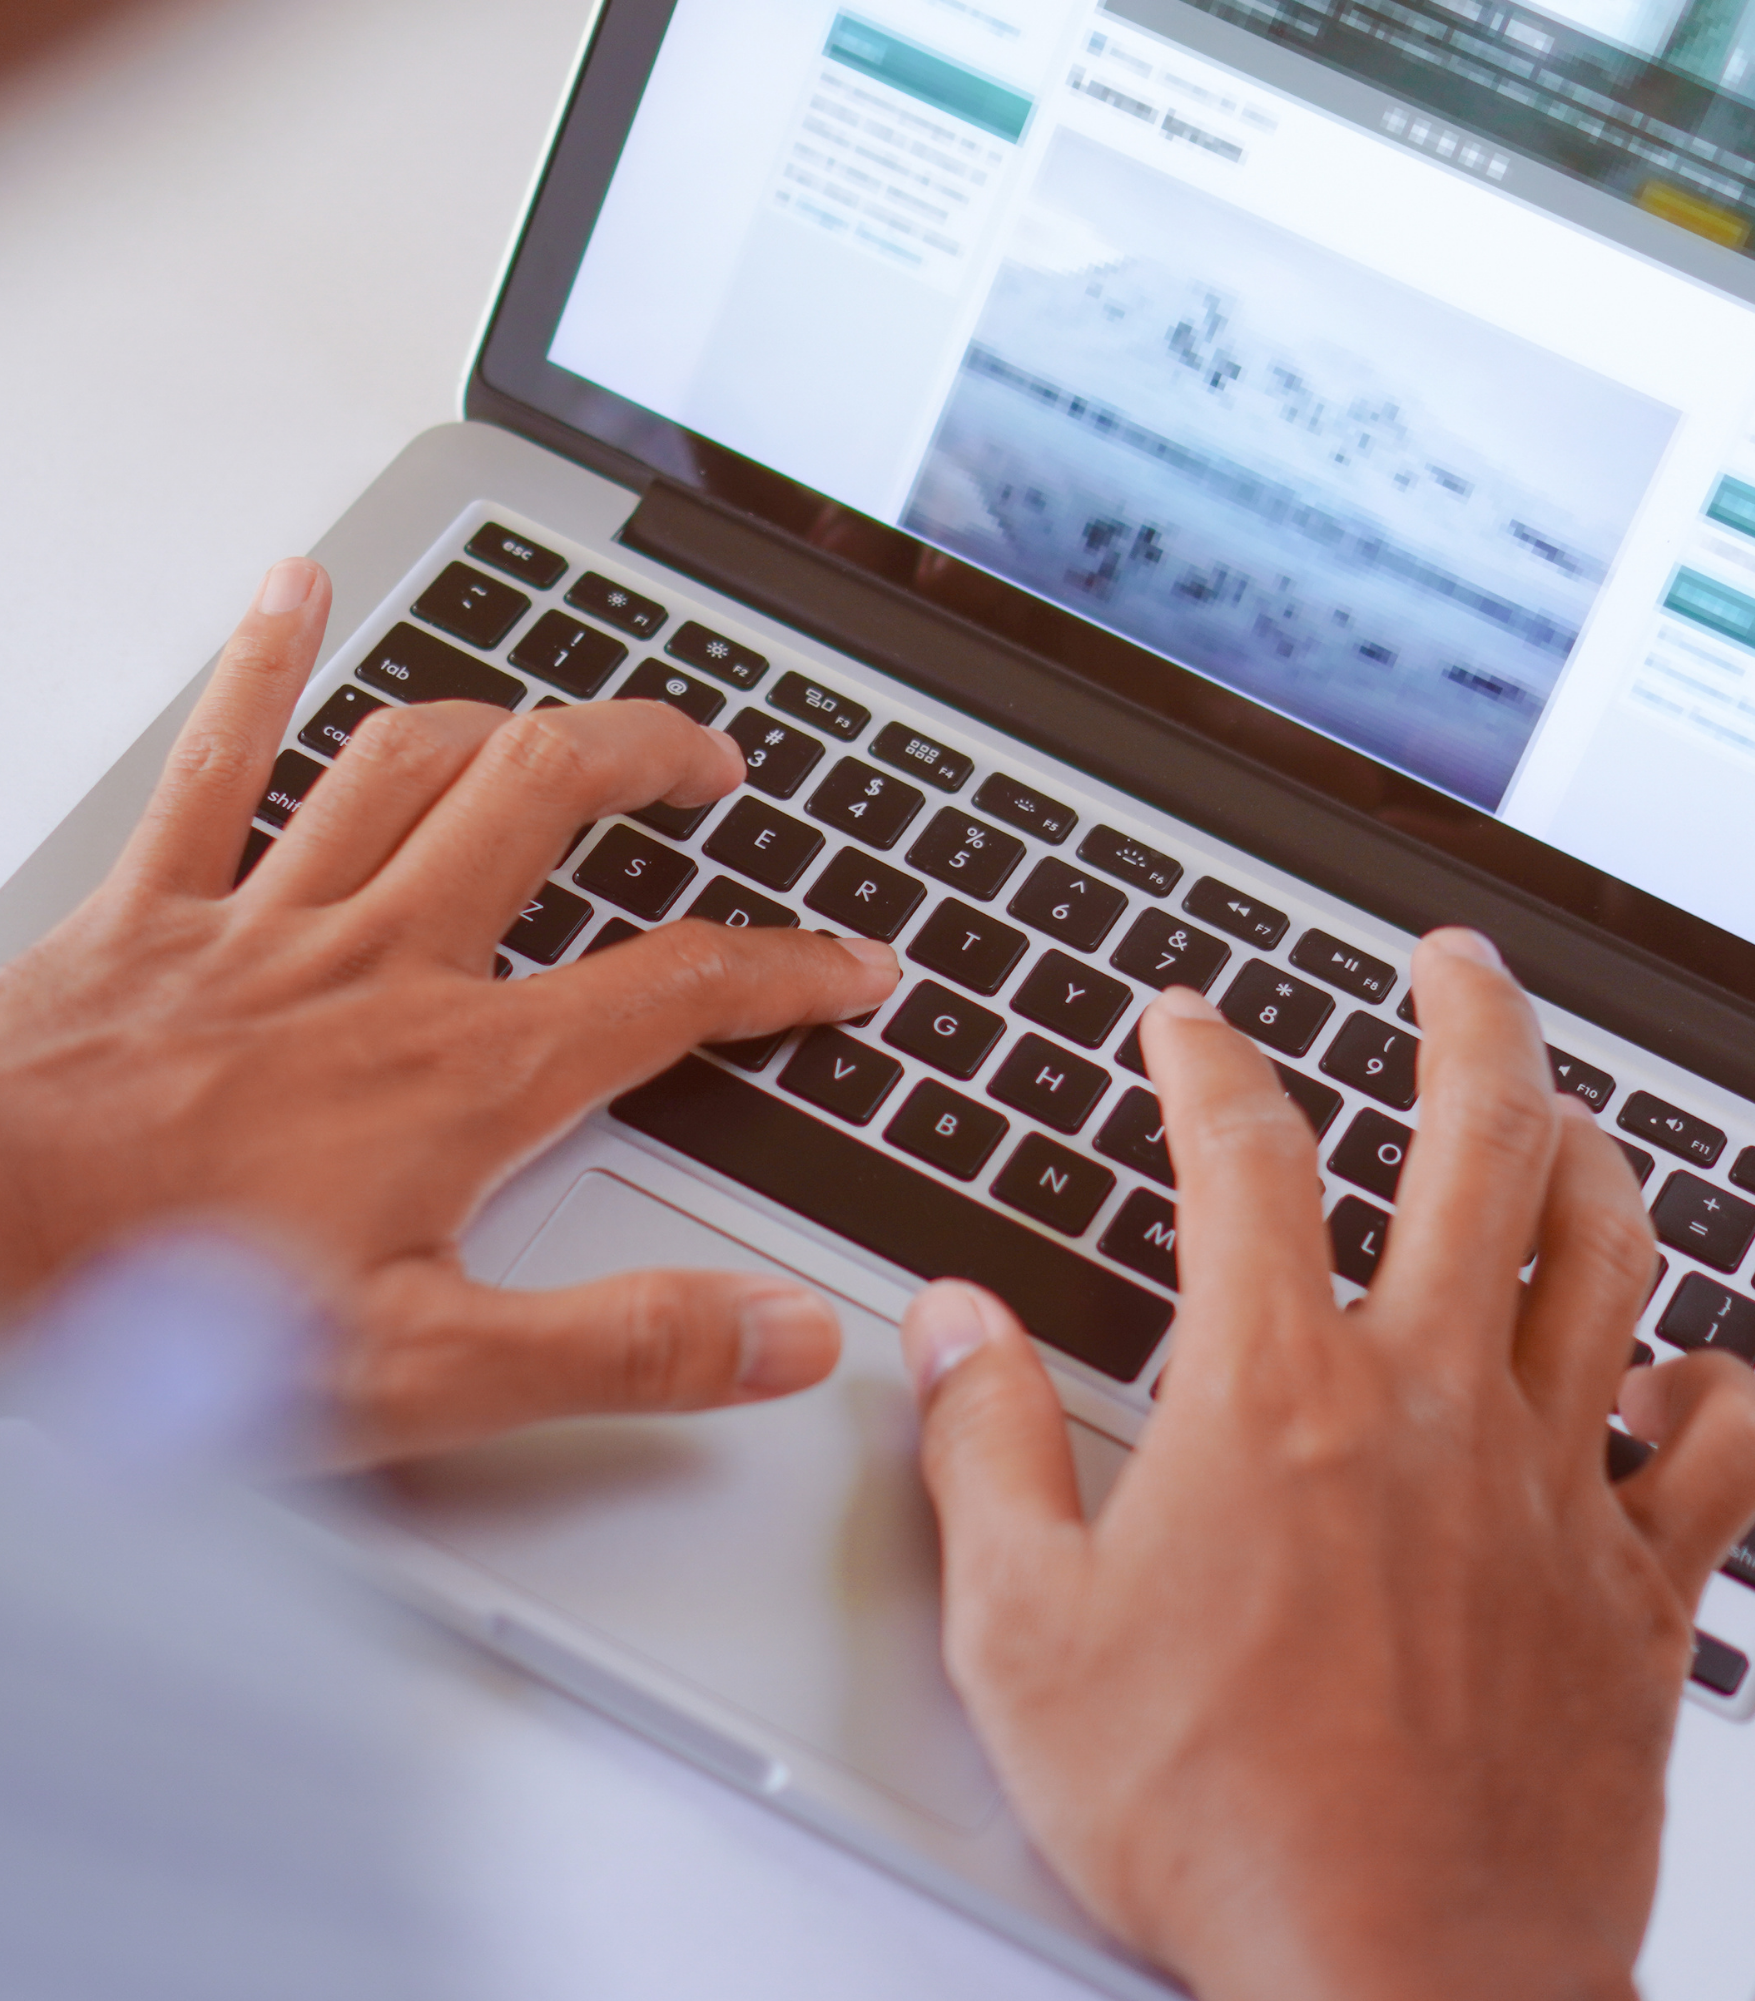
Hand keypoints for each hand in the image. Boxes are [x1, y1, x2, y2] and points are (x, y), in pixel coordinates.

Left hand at [0, 558, 898, 1463]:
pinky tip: (294, 593)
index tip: (851, 964)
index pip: (674, 991)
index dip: (786, 971)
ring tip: (565, 714)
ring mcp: (264, 922)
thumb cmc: (163, 1318)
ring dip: (507, 717)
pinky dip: (262, 667)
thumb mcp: (426, 1374)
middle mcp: (380, 968)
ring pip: (414, 763)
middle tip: (714, 768)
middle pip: (550, 804)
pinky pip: (219, 758)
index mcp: (460, 1076)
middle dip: (652, 763)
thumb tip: (782, 1332)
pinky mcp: (151, 911)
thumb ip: (620, 1345)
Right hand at [902, 930, 1754, 2000]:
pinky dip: (1725, 1389)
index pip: (1245, 1154)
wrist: (1396, 1993)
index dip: (1207, 1055)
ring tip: (1564, 1111)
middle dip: (1468, 1018)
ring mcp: (1551, 1489)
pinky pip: (1725, 1456)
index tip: (1185, 1019)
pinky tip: (1700, 1368)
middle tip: (1452, 961)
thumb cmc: (1216, 1824)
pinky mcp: (1637, 1594)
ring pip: (1612, 1254)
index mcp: (1277, 1400)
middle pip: (1482, 1141)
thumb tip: (953, 1327)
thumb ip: (981, 1450)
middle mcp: (1432, 1408)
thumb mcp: (1023, 1636)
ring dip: (1592, 1154)